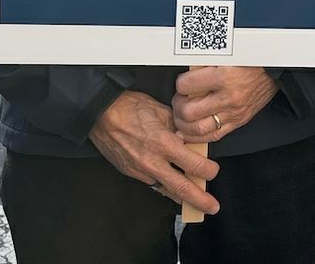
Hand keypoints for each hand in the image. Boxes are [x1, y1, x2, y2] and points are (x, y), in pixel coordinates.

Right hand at [89, 90, 220, 213]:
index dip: (207, 171)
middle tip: (212, 207)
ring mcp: (140, 170)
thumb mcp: (161, 111)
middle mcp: (153, 161)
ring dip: (182, 198)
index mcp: (164, 143)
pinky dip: (164, 187)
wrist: (100, 113)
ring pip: (166, 189)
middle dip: (200, 200)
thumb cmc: (130, 107)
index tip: (213, 171)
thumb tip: (189, 138)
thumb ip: (178, 127)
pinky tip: (172, 189)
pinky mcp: (131, 173)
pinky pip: (152, 183)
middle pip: (181, 187)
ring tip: (195, 204)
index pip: (193, 165)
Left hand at [171, 67, 278, 143]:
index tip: (182, 82)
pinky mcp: (238, 122)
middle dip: (178, 106)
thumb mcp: (226, 56)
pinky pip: (213, 136)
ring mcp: (233, 113)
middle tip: (180, 100)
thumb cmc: (250, 61)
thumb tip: (186, 72)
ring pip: (198, 129)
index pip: (187, 85)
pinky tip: (188, 132)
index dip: (180, 84)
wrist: (273, 71)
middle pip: (189, 111)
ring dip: (184, 125)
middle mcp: (228, 97)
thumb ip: (205, 65)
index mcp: (224, 77)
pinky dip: (196, 137)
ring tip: (182, 116)